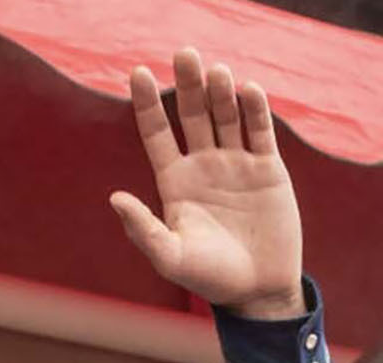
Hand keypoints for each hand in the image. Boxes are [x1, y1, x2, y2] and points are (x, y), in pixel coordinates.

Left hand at [111, 48, 303, 318]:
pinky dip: (255, 110)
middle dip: (188, 84)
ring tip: (215, 71)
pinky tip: (248, 89)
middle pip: (192, 114)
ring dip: (221, 92)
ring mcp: (236, 164)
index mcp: (173, 181)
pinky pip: (259, 132)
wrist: (256, 289)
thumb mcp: (169, 256)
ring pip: (226, 117)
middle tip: (184, 53)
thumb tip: (115, 198)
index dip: (146, 103)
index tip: (137, 72)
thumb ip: (143, 228)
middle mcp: (202, 166)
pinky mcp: (267, 170)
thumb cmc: (207, 277)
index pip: (156, 132)